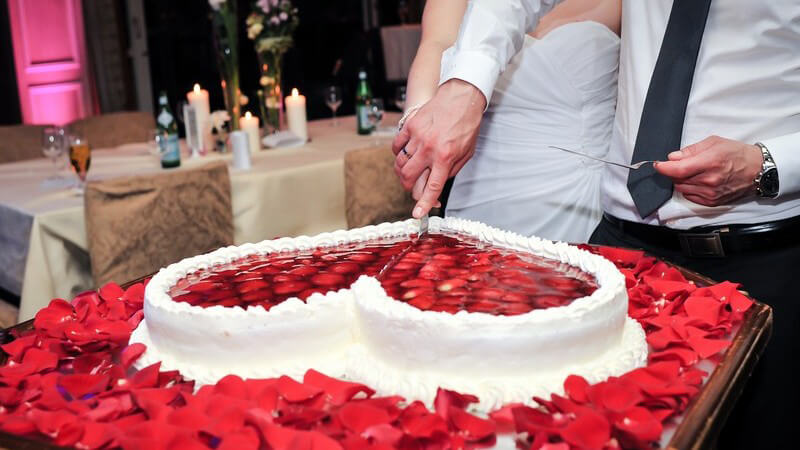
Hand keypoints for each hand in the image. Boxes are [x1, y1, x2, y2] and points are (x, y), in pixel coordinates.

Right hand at [392, 79, 485, 217]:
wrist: (462, 97)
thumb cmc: (467, 124)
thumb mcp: (466, 153)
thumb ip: (451, 169)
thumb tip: (437, 183)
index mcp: (445, 157)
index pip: (432, 187)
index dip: (424, 203)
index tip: (417, 213)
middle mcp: (429, 149)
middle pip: (408, 178)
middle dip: (409, 188)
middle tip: (413, 188)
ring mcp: (417, 137)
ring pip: (400, 164)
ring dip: (402, 173)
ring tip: (409, 172)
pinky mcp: (410, 126)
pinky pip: (396, 147)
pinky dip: (398, 154)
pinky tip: (405, 154)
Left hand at [654, 135, 762, 206]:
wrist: (757, 170)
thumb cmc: (737, 154)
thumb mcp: (714, 143)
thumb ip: (691, 150)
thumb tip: (673, 157)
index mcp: (710, 163)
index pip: (678, 170)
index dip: (663, 168)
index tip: (657, 165)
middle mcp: (709, 181)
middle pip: (677, 179)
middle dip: (674, 171)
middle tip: (680, 164)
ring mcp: (710, 193)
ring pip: (681, 188)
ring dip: (681, 180)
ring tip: (693, 172)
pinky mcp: (712, 202)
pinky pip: (690, 196)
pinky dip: (689, 188)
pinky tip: (698, 181)